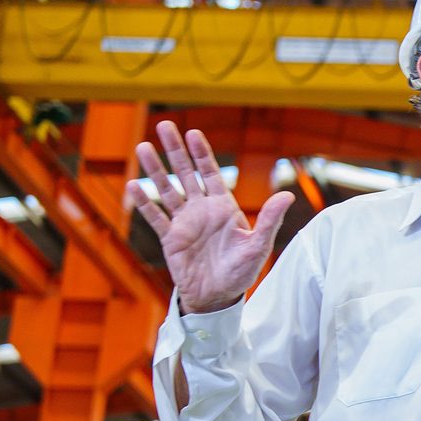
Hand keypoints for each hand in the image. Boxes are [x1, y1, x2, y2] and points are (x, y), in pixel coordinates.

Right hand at [126, 121, 293, 313]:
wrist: (218, 296)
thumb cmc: (241, 271)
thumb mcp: (258, 245)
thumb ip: (270, 220)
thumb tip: (288, 195)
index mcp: (223, 207)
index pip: (211, 173)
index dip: (202, 153)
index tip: (193, 133)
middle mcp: (202, 210)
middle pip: (186, 173)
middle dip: (176, 150)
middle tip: (165, 124)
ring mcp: (184, 222)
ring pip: (167, 190)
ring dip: (156, 170)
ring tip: (143, 147)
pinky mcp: (170, 238)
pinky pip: (155, 217)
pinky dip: (144, 203)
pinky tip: (132, 186)